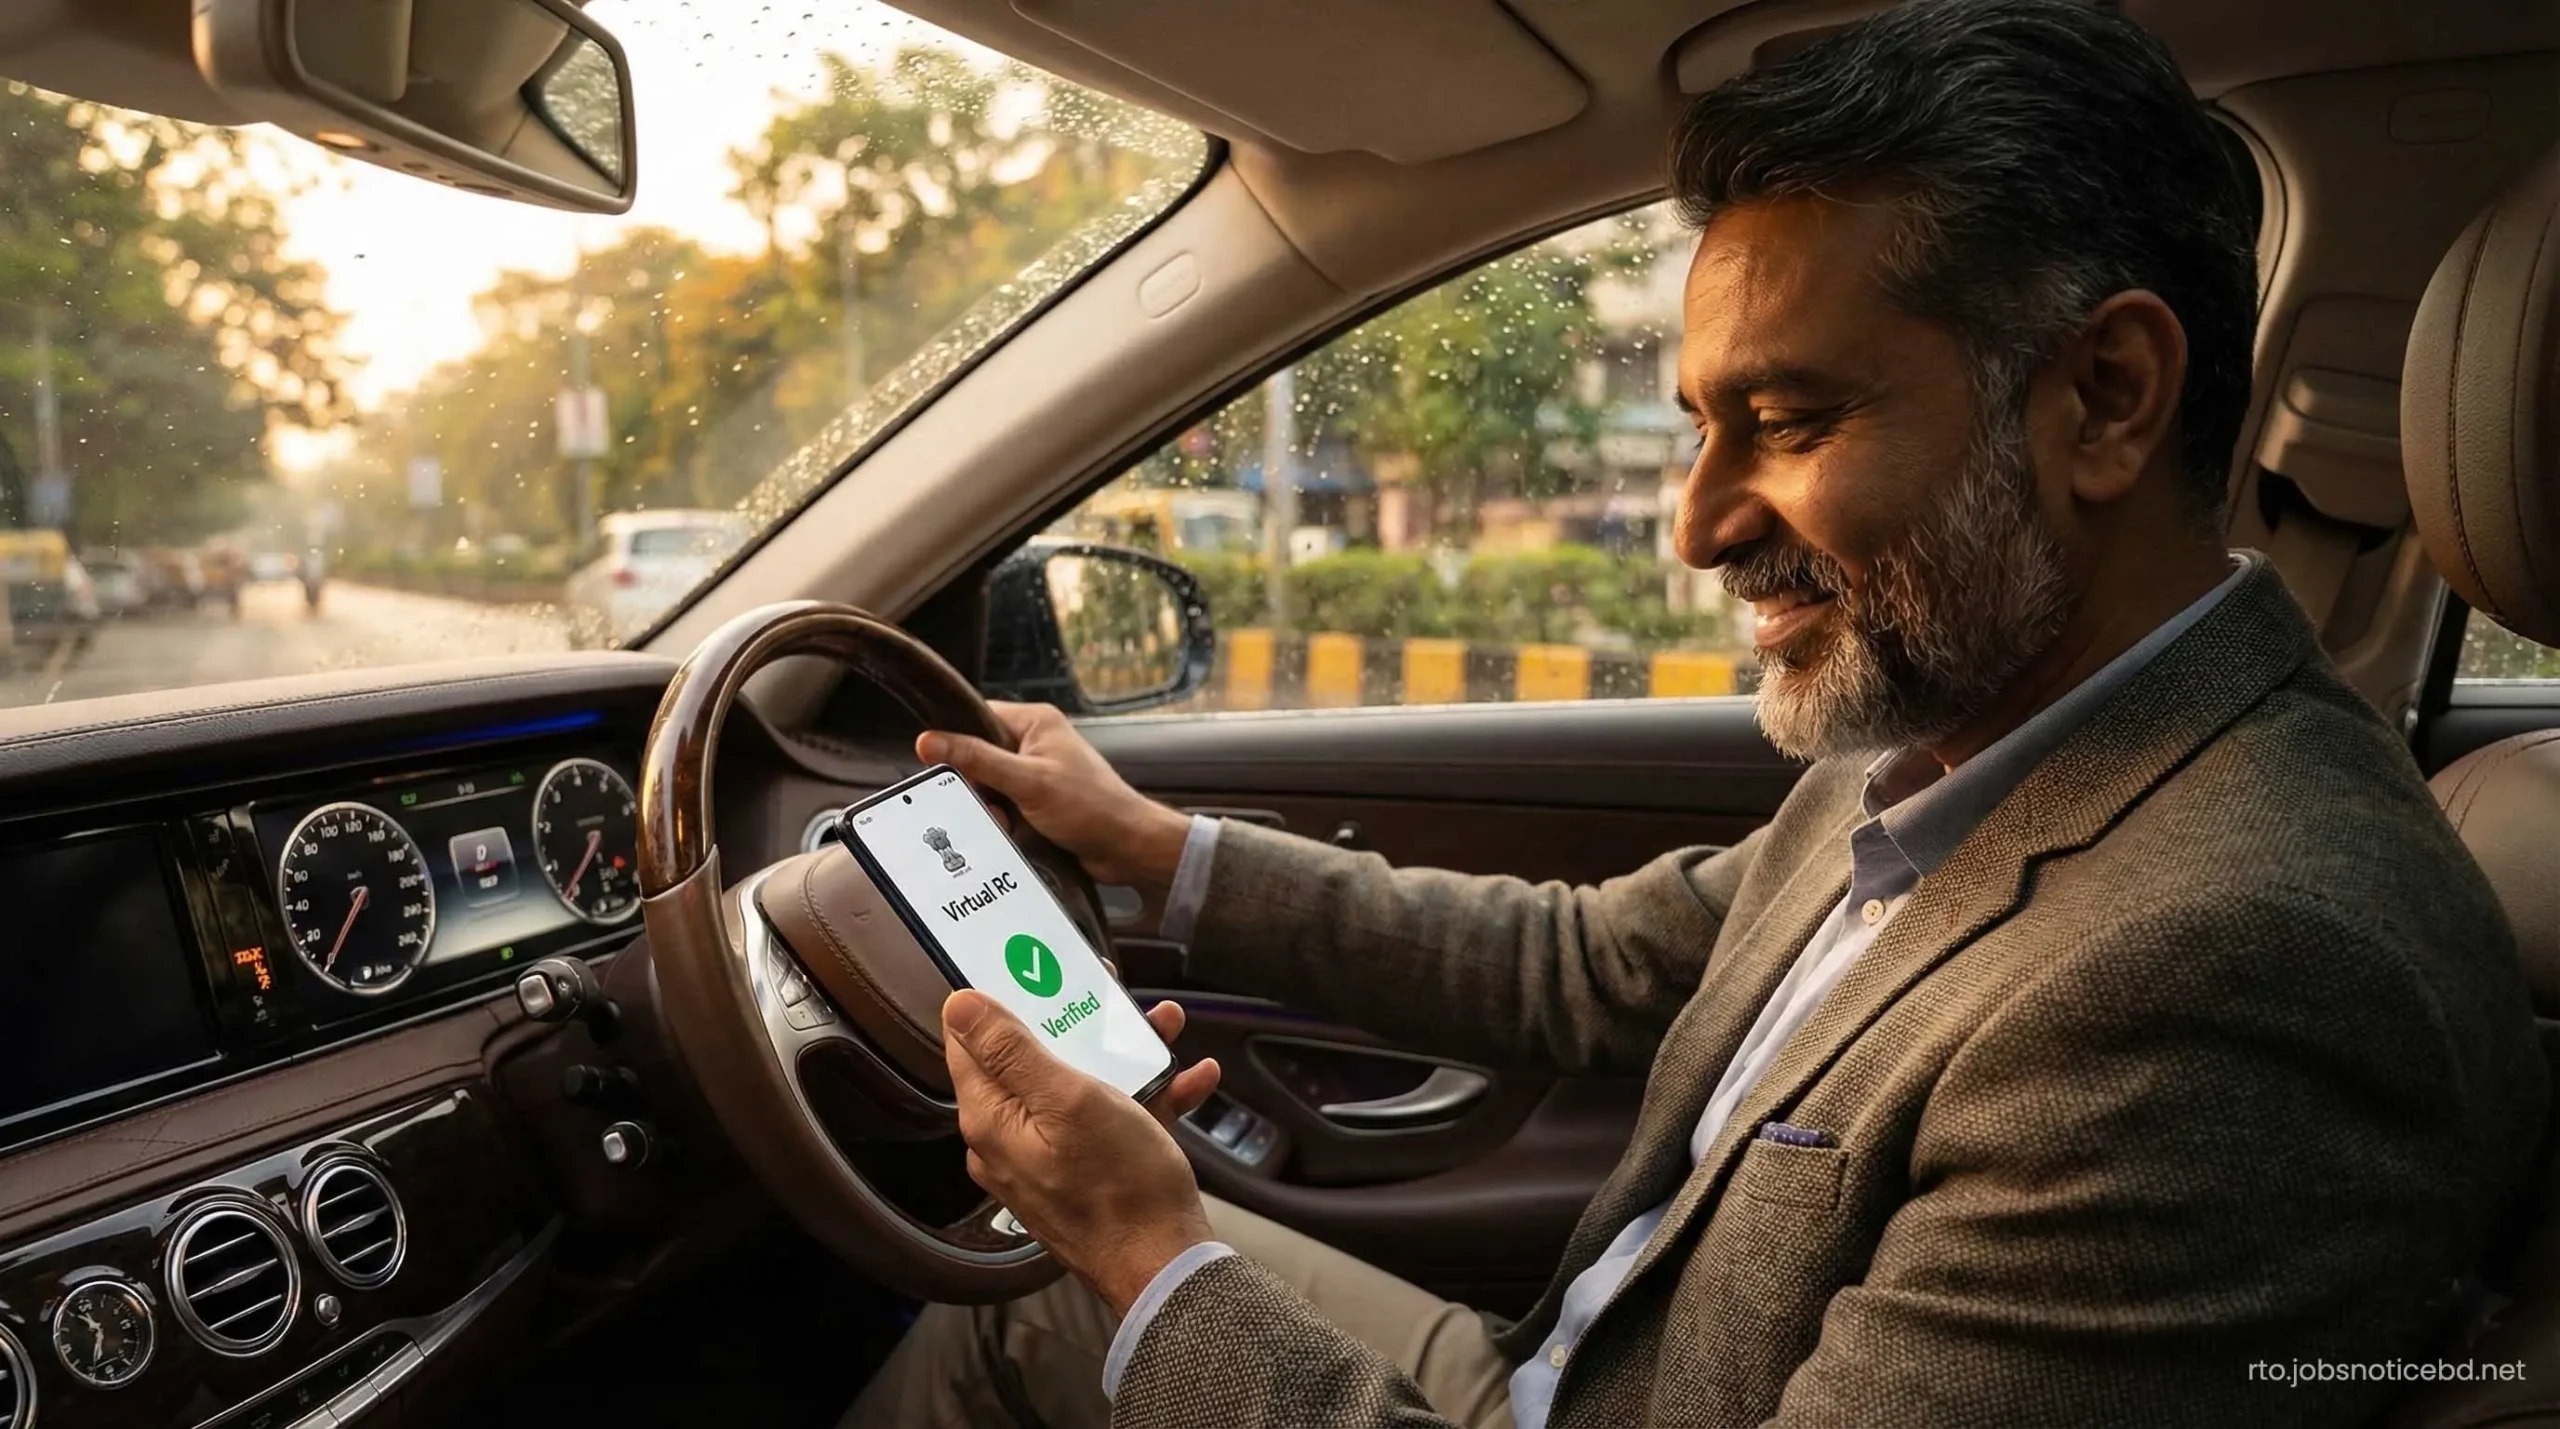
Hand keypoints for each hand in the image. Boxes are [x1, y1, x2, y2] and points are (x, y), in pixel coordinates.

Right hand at [918, 701, 1189, 896]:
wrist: (1127, 847)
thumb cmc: (1088, 806)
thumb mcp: (1027, 781)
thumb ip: (977, 760)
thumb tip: (927, 741)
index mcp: (1034, 722)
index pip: (977, 717)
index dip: (956, 740)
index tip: (942, 767)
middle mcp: (1034, 742)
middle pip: (978, 756)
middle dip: (976, 786)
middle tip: (986, 805)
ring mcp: (1037, 773)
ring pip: (988, 787)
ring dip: (990, 808)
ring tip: (1005, 823)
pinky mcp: (1038, 802)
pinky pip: (1004, 807)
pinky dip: (1003, 821)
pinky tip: (1012, 833)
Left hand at [943, 988, 1221, 1316]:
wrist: (1165, 1266)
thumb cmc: (1118, 1187)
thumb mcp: (1070, 1100)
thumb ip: (1012, 1050)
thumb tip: (958, 1004)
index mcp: (993, 1120)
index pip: (971, 1044)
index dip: (997, 1001)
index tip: (1026, 966)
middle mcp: (1012, 1140)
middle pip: (1033, 1060)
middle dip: (1076, 1021)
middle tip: (1108, 990)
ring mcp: (1051, 1158)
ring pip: (1080, 1086)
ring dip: (1124, 1053)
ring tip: (1163, 1026)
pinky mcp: (1089, 1173)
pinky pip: (1111, 1120)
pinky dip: (1148, 1095)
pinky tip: (1191, 1078)